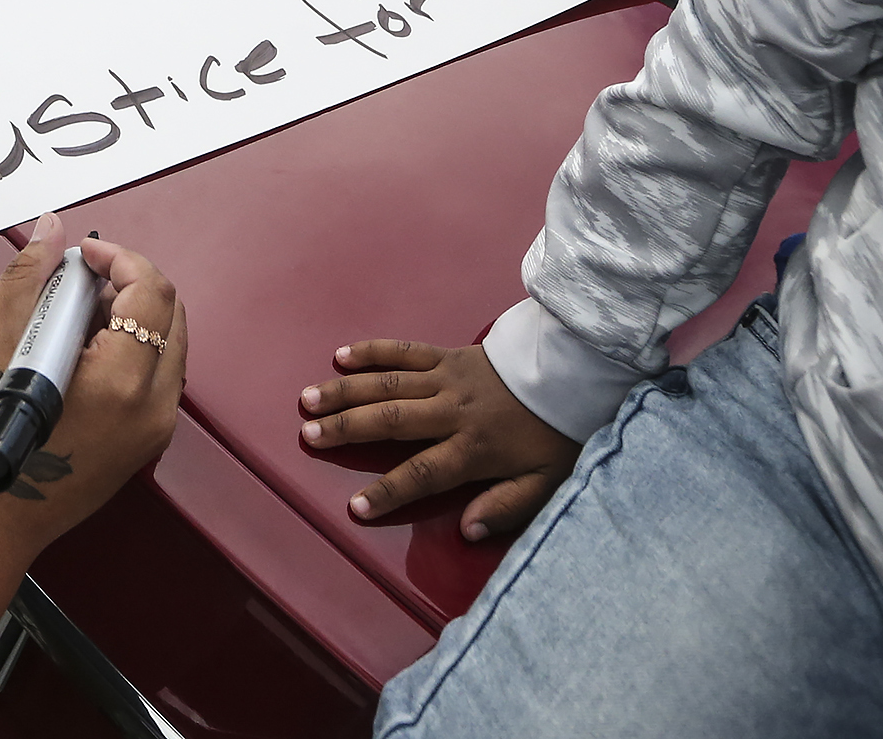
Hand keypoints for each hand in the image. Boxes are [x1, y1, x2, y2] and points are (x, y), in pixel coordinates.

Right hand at [0, 213, 185, 547]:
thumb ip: (29, 276)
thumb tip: (52, 230)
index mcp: (121, 382)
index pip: (151, 292)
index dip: (120, 258)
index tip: (86, 254)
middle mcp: (152, 407)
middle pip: (170, 314)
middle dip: (128, 283)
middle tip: (80, 280)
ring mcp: (155, 428)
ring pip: (168, 343)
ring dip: (132, 315)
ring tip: (76, 317)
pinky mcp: (149, 440)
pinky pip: (158, 375)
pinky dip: (132, 348)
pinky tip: (84, 352)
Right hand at [298, 339, 580, 541]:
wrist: (574, 374)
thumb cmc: (555, 434)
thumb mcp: (546, 483)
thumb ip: (505, 508)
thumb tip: (467, 531)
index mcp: (474, 448)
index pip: (424, 474)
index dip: (389, 491)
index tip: (355, 508)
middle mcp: (453, 411)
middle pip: (391, 420)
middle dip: (347, 429)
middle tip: (308, 435)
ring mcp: (447, 378)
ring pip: (388, 384)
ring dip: (346, 392)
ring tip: (309, 399)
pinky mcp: (447, 354)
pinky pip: (404, 350)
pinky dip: (372, 351)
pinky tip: (341, 357)